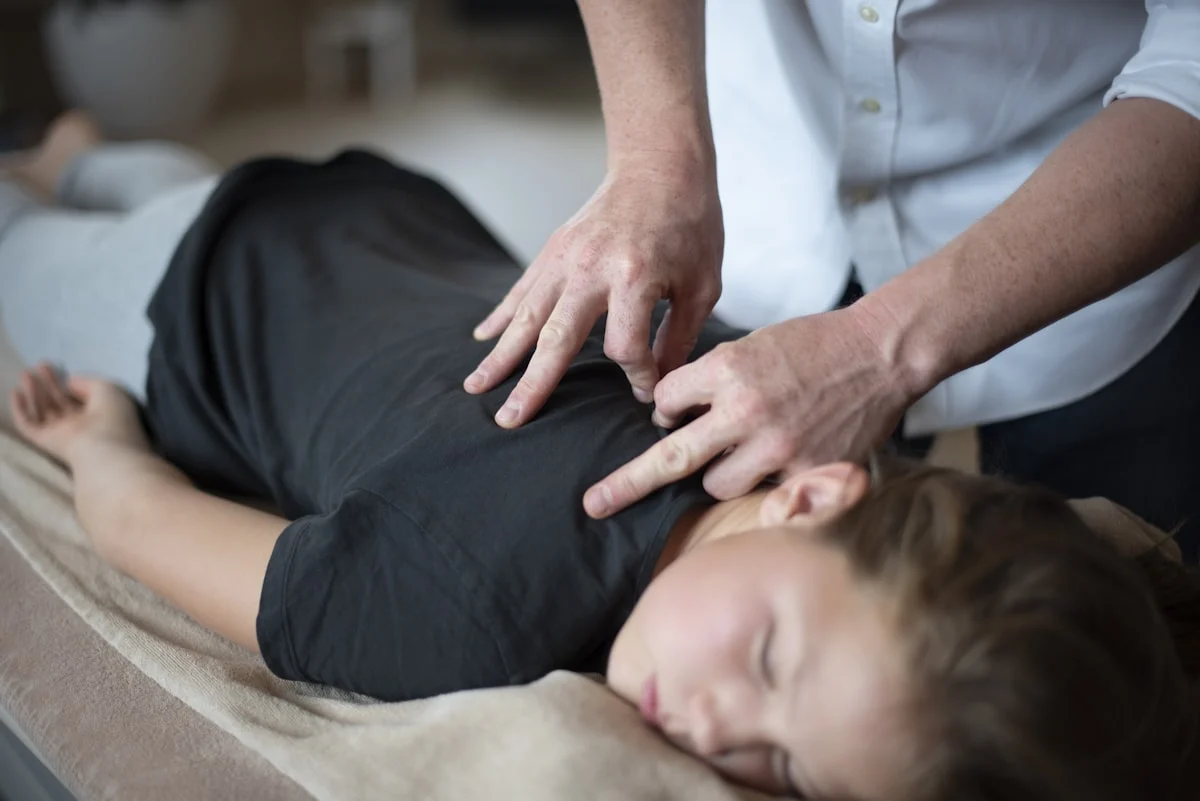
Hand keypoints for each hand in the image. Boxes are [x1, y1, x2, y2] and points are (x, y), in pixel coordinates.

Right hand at [463, 157, 722, 427]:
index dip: (637, 376)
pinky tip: (482, 339)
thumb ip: (679, 337)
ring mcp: (566, 257)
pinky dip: (501, 314)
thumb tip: (656, 383)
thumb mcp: (702, 284)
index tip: (646, 391)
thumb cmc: (691, 225)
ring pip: (527, 316)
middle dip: (532, 384)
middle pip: (556, 338)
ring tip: (476, 387)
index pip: (625, 347)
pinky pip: (522, 288)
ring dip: (501, 355)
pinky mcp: (554, 249)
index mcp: (635, 277)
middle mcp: (592, 268)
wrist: (661, 165)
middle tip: (508, 421)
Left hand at [583, 306, 923, 517]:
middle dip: (626, 483)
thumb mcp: (752, 345)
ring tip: (744, 451)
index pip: (665, 401)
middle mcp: (745, 409)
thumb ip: (712, 380)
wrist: (880, 353)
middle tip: (594, 504)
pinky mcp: (806, 471)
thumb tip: (671, 417)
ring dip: (715, 474)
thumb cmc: (812, 345)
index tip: (677, 411)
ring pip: (715, 484)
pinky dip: (761, 483)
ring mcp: (776, 445)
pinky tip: (781, 460)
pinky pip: (761, 494)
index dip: (668, 407)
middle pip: (669, 458)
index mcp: (727, 368)